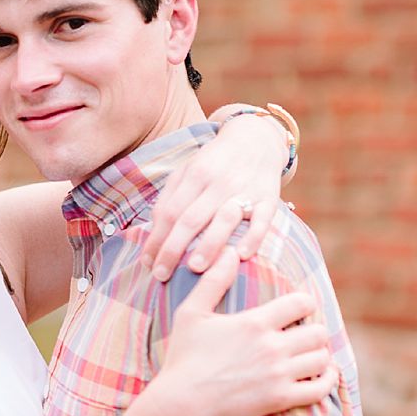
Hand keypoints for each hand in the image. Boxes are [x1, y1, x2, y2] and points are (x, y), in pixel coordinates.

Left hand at [142, 114, 289, 280]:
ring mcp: (245, 190)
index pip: (169, 213)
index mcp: (194, 175)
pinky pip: (262, 219)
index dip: (156, 239)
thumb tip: (152, 231)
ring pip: (224, 219)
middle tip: (161, 275)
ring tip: (195, 269)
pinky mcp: (269, 198)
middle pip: (191, 219)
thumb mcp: (187, 171)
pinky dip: (253, 237)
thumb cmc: (214, 163)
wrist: (256, 140)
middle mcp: (218, 183)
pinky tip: (242, 255)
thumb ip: (169, 198)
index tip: (147, 263)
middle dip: (173, 249)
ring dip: (209, 245)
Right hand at [156, 247, 336, 415]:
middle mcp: (272, 346)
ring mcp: (279, 374)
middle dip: (314, 331)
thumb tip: (230, 251)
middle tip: (302, 336)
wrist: (182, 403)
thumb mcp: (191, 314)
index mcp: (254, 323)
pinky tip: (321, 376)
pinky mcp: (281, 399)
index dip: (304, 304)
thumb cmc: (183, 357)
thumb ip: (213, 281)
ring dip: (319, 356)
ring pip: (322, 359)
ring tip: (308, 355)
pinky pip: (321, 389)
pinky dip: (327, 381)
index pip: (301, 303)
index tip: (297, 310)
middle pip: (319, 332)